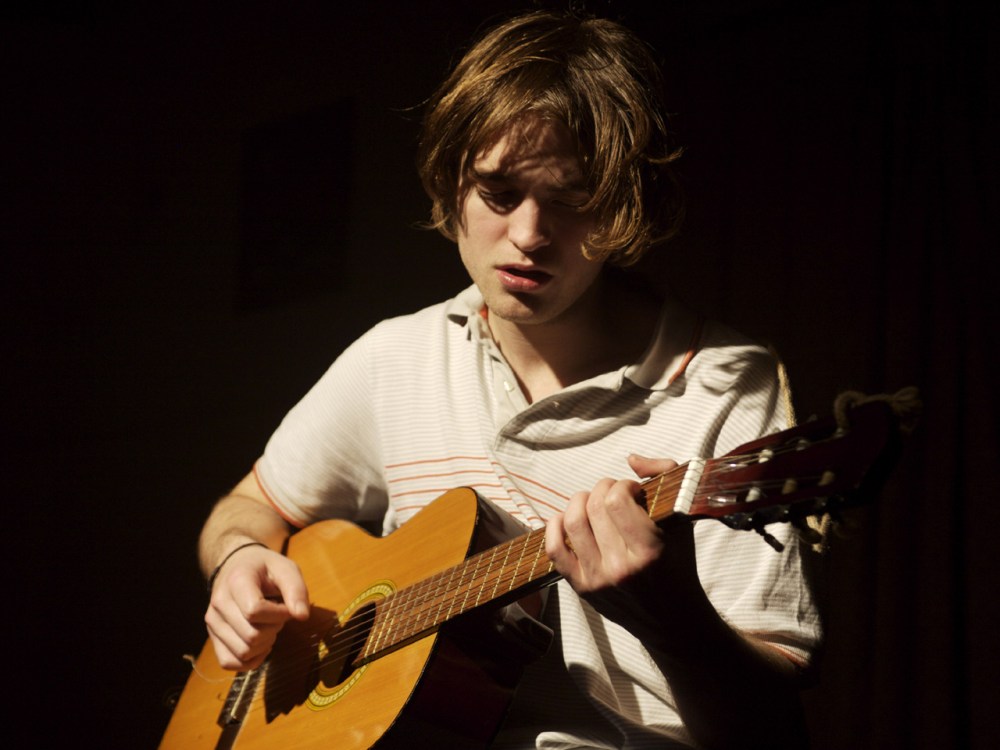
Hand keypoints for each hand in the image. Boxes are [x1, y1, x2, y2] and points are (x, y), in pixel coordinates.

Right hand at [204, 543, 309, 669]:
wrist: (237, 567)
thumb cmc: (265, 569)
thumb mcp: (286, 569)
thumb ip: (296, 590)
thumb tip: (302, 617)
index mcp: (236, 581)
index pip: (254, 611)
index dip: (279, 614)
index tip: (286, 606)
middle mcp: (219, 603)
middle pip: (251, 636)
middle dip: (274, 629)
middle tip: (278, 616)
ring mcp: (213, 622)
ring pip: (243, 652)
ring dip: (264, 644)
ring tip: (268, 626)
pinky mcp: (213, 637)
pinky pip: (230, 662)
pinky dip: (250, 661)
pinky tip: (260, 645)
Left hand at [544, 455, 702, 637]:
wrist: (673, 619)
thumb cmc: (679, 564)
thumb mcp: (683, 519)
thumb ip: (665, 477)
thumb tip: (631, 460)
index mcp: (650, 550)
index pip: (616, 501)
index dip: (621, 485)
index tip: (632, 490)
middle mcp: (621, 567)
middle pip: (593, 507)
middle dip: (602, 488)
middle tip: (613, 493)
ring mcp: (598, 580)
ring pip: (572, 524)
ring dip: (578, 501)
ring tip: (592, 502)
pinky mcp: (582, 589)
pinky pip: (554, 551)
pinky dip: (553, 527)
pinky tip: (564, 518)